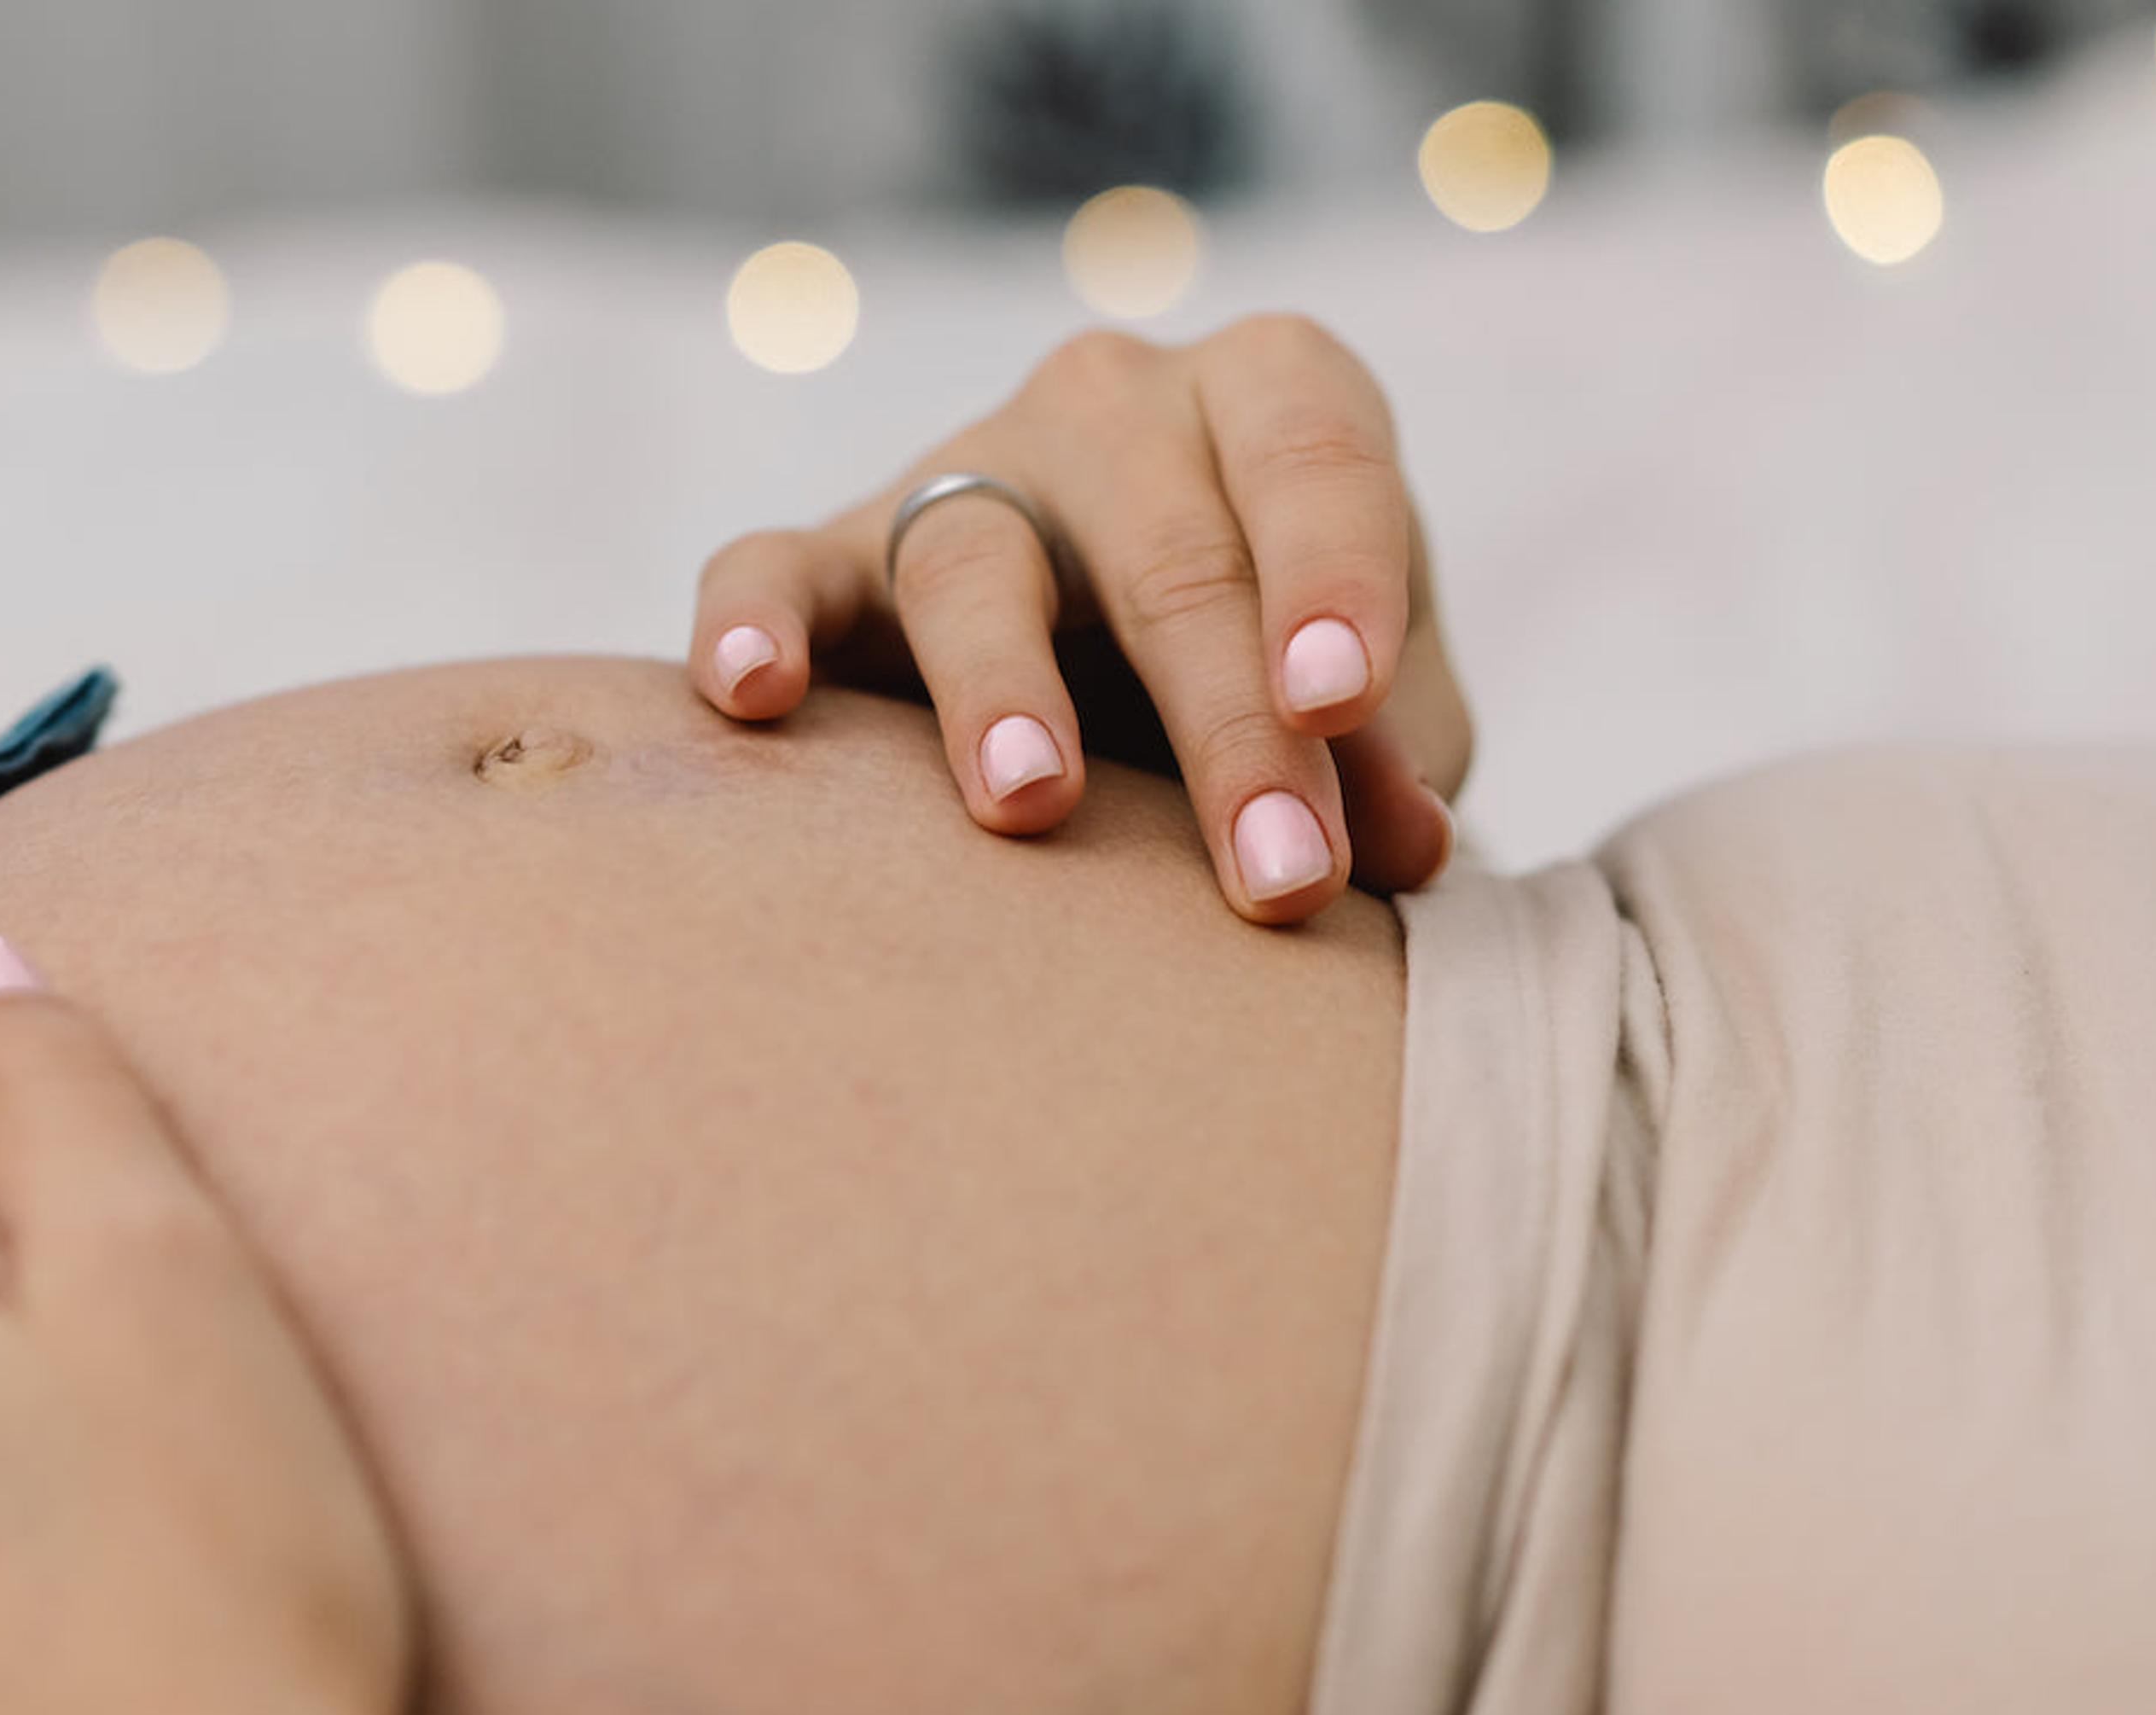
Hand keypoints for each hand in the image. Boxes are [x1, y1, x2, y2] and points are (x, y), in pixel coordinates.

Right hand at [691, 317, 1472, 922]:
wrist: (1127, 650)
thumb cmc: (1270, 661)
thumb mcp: (1360, 690)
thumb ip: (1395, 752)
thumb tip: (1403, 845)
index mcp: (1271, 396)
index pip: (1314, 460)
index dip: (1334, 575)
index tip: (1339, 701)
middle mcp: (1114, 405)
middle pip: (1168, 555)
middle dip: (1227, 726)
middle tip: (1277, 876)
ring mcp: (963, 474)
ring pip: (970, 565)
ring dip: (1002, 688)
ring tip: (1030, 803)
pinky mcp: (832, 557)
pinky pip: (768, 567)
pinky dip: (752, 622)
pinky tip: (753, 695)